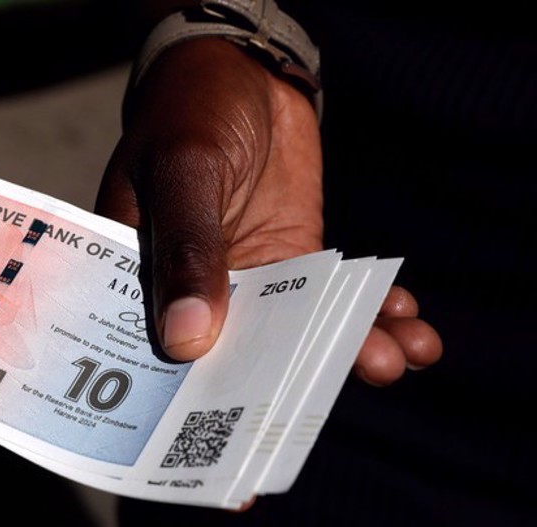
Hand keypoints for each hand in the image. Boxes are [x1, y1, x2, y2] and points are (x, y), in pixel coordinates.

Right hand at [96, 37, 441, 381]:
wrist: (239, 70)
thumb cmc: (190, 109)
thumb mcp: (186, 171)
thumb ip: (189, 249)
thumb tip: (187, 341)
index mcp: (141, 277)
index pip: (157, 353)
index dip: (194, 398)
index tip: (238, 435)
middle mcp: (190, 288)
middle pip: (236, 355)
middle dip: (291, 379)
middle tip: (340, 390)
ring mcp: (245, 274)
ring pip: (295, 332)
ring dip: (348, 348)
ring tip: (396, 358)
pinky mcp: (290, 256)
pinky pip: (330, 298)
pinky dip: (371, 311)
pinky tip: (406, 319)